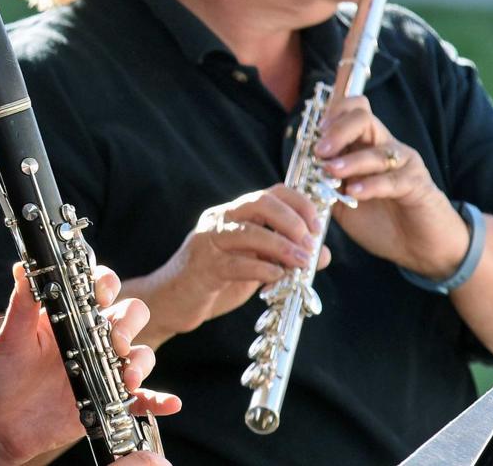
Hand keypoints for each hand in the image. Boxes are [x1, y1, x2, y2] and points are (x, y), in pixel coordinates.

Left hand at [0, 263, 178, 464]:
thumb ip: (21, 304)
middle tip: (115, 341)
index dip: (107, 284)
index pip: (99, 288)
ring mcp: (102, 369)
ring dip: (141, 361)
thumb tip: (22, 266)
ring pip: (139, 354)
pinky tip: (170, 402)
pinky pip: (141, 399)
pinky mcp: (107, 400)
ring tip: (128, 377)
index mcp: (69, 316)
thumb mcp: (10, 338)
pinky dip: (158, 400)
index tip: (101, 295)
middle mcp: (90, 338)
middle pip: (129, 316)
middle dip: (129, 323)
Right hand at [138, 186, 330, 339]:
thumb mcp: (253, 263)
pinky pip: (237, 264)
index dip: (299, 204)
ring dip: (282, 247)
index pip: (271, 193)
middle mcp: (220, 219)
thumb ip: (283, 255)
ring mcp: (208, 241)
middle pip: (259, 202)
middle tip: (309, 241)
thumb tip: (322, 254)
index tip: (318, 225)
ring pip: (249, 232)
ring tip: (302, 262)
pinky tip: (277, 277)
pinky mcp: (203, 267)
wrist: (171, 300)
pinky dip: (262, 269)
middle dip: (291, 220)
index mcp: (233, 213)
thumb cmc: (215, 279)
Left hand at [317, 96, 468, 277]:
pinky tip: (354, 192)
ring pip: (377, 149)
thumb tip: (297, 175)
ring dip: (350, 160)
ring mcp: (403, 163)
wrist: (419, 247)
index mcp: (365, 145)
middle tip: (320, 150)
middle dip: (337, 130)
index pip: (351, 111)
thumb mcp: (342, 202)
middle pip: (362, 118)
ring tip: (330, 171)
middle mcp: (385, 146)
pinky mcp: (417, 184)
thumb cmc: (380, 220)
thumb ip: (324, 185)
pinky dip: (371, 184)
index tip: (312, 134)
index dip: (330, 116)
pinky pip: (393, 179)